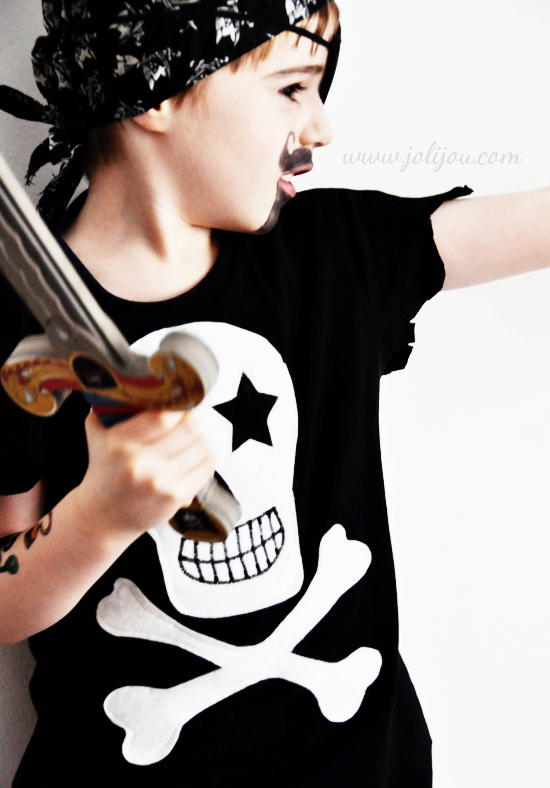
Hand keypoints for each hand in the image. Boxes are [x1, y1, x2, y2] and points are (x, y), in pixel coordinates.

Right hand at [77, 409, 214, 538]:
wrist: (101, 517)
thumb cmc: (103, 470)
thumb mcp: (98, 432)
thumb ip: (113, 404)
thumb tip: (138, 378)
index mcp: (119, 443)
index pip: (163, 416)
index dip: (177, 407)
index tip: (175, 405)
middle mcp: (140, 464)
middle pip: (188, 429)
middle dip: (190, 420)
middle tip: (185, 419)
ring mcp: (160, 483)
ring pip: (201, 447)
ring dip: (199, 438)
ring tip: (188, 438)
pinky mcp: (175, 497)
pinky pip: (205, 467)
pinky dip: (204, 457)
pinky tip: (193, 456)